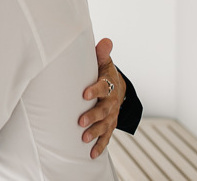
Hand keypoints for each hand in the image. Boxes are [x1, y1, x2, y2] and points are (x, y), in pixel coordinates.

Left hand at [79, 38, 125, 158]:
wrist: (117, 87)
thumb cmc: (103, 72)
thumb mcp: (104, 62)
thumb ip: (102, 54)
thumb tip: (106, 41)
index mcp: (108, 84)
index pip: (103, 86)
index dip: (95, 90)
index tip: (84, 93)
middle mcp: (111, 101)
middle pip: (103, 109)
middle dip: (93, 116)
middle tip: (80, 121)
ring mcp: (111, 115)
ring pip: (105, 125)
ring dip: (95, 132)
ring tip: (84, 138)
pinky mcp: (110, 125)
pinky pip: (107, 137)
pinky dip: (100, 146)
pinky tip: (92, 154)